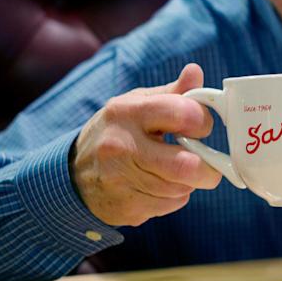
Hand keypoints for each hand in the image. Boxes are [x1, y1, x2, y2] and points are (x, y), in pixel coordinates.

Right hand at [72, 63, 220, 225]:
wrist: (73, 174)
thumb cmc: (116, 132)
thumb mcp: (137, 104)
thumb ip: (172, 92)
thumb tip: (195, 72)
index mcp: (128, 113)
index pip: (183, 115)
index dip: (203, 122)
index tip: (201, 127)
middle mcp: (121, 146)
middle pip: (187, 166)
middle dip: (208, 168)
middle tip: (208, 163)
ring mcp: (121, 180)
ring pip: (181, 188)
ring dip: (188, 182)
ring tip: (173, 170)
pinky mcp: (126, 207)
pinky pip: (170, 205)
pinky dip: (173, 197)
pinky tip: (158, 185)